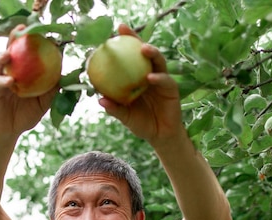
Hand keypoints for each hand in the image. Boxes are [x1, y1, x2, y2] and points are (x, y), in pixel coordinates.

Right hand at [0, 25, 57, 136]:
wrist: (12, 130)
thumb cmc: (28, 113)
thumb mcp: (44, 101)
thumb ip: (52, 88)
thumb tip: (66, 75)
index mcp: (21, 70)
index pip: (25, 50)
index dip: (31, 40)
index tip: (42, 31)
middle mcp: (8, 71)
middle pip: (9, 49)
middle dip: (13, 38)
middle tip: (20, 29)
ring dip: (2, 56)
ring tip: (8, 54)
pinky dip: (2, 82)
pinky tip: (10, 82)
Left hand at [98, 24, 186, 144]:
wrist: (159, 136)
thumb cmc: (141, 123)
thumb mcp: (125, 116)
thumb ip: (115, 108)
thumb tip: (100, 99)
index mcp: (137, 77)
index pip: (129, 57)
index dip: (123, 44)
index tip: (113, 32)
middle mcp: (150, 74)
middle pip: (144, 52)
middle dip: (136, 39)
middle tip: (125, 30)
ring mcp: (162, 80)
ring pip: (158, 61)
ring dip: (152, 53)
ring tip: (143, 49)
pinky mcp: (172, 89)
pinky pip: (165, 80)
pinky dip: (158, 78)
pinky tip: (150, 77)